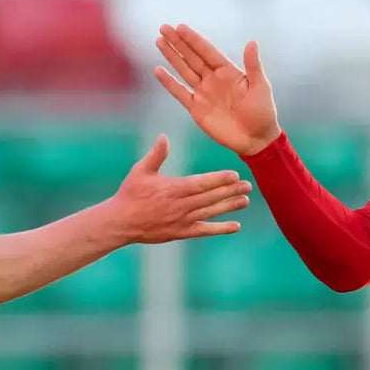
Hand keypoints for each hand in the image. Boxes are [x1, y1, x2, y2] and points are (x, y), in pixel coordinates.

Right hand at [109, 134, 250, 242]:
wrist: (121, 222)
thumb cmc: (130, 194)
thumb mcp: (140, 171)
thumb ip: (156, 154)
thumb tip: (164, 136)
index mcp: (173, 188)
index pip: (201, 183)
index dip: (219, 180)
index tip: (235, 175)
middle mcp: (181, 205)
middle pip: (210, 198)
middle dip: (231, 191)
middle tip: (248, 185)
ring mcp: (182, 220)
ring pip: (211, 213)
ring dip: (230, 207)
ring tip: (246, 201)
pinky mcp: (182, 232)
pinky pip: (205, 231)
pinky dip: (221, 229)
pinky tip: (236, 226)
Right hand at [154, 23, 281, 156]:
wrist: (256, 141)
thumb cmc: (263, 113)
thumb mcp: (261, 87)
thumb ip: (253, 65)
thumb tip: (252, 42)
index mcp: (228, 71)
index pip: (207, 51)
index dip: (193, 39)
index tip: (180, 27)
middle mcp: (213, 79)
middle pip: (192, 57)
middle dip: (178, 42)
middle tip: (164, 27)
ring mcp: (203, 93)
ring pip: (184, 70)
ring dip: (172, 56)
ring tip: (159, 41)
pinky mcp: (196, 108)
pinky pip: (179, 93)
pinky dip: (169, 82)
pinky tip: (158, 70)